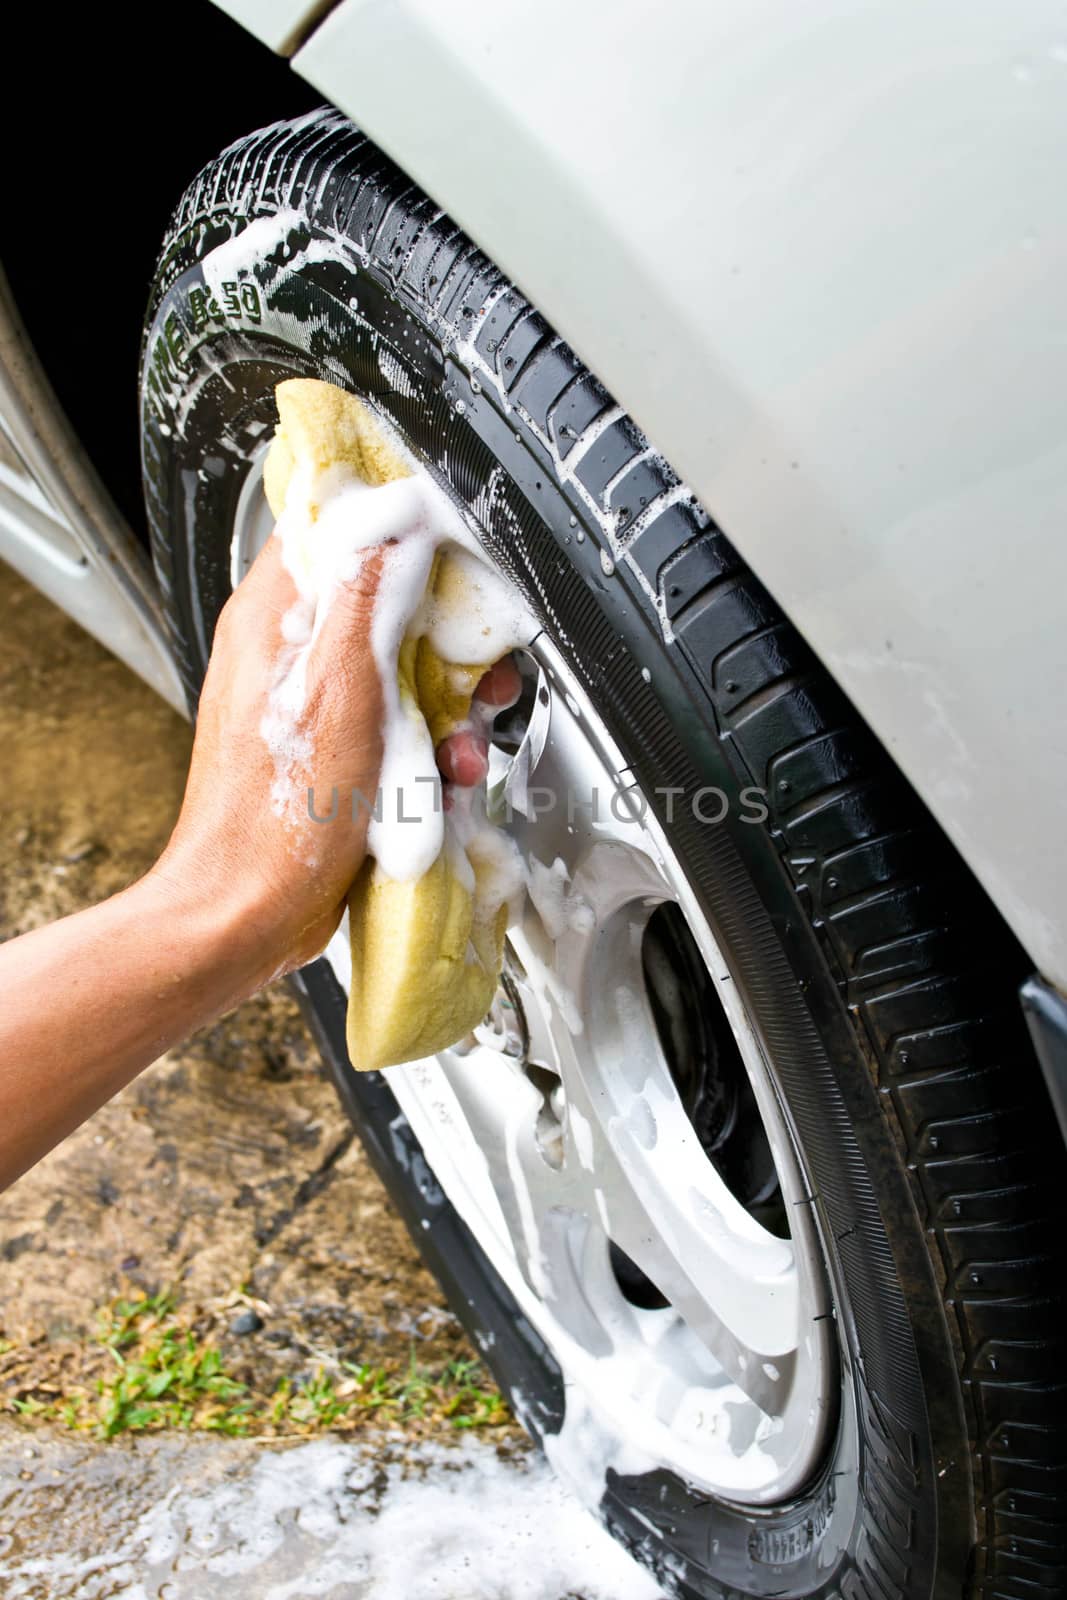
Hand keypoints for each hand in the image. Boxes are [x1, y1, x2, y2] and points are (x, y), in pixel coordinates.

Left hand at [151, 537, 520, 984]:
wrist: (250, 913)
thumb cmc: (277, 819)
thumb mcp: (338, 690)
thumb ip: (367, 597)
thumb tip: (396, 519)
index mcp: (272, 620)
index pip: (332, 530)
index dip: (397, 532)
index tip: (449, 558)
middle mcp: (286, 654)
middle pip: (383, 605)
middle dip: (443, 643)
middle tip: (477, 677)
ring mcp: (310, 706)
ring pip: (399, 672)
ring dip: (443, 710)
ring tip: (457, 751)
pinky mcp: (331, 753)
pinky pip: (393, 727)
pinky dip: (426, 752)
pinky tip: (440, 783)